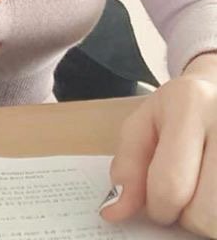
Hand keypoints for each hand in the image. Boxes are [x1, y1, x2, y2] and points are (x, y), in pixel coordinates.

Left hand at [99, 70, 216, 237]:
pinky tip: (214, 191)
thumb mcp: (143, 124)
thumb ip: (127, 166)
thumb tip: (115, 210)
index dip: (157, 206)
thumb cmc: (179, 111)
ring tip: (202, 192)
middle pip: (204, 213)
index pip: (170, 184)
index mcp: (191, 104)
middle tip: (183, 195)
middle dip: (185, 215)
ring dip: (207, 218)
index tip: (156, 201)